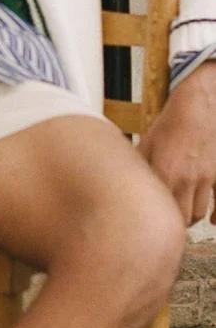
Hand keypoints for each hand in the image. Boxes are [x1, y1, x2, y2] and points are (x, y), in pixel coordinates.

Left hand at [141, 61, 215, 226]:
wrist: (200, 105)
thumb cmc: (173, 122)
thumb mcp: (147, 142)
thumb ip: (138, 166)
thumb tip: (121, 180)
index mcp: (164, 172)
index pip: (158, 209)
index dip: (153, 218)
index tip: (148, 222)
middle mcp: (186, 179)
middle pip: (180, 218)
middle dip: (173, 222)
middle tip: (166, 222)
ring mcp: (206, 178)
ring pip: (200, 213)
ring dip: (191, 218)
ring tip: (183, 218)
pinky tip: (213, 220)